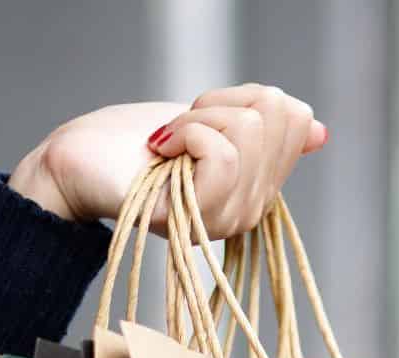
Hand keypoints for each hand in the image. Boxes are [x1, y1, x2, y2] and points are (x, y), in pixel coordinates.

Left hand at [9, 85, 326, 232]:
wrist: (79, 161)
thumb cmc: (134, 141)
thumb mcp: (209, 122)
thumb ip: (261, 127)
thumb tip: (318, 131)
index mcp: (259, 186)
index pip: (297, 116)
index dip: (243, 97)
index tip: (203, 118)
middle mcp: (250, 210)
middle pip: (276, 115)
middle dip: (220, 104)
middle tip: (180, 130)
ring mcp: (224, 219)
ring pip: (248, 131)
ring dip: (196, 119)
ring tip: (166, 142)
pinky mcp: (194, 217)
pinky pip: (222, 154)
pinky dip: (186, 133)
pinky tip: (161, 150)